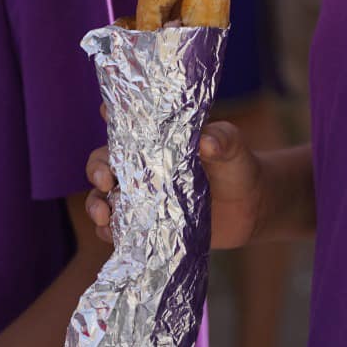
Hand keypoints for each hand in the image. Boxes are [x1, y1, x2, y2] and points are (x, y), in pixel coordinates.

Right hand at [85, 120, 263, 249]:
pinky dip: (109, 232)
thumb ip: (223, 140)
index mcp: (158, 139)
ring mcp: (142, 197)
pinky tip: (113, 234)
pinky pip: (118, 229)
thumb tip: (206, 142)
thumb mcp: (233, 148)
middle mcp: (142, 166)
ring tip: (104, 214)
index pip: (127, 123)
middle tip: (104, 178)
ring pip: (104, 196)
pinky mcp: (146, 225)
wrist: (250, 207)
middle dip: (96, 168)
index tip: (105, 112)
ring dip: (96, 204)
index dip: (112, 114)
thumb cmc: (237, 166)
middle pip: (104, 161)